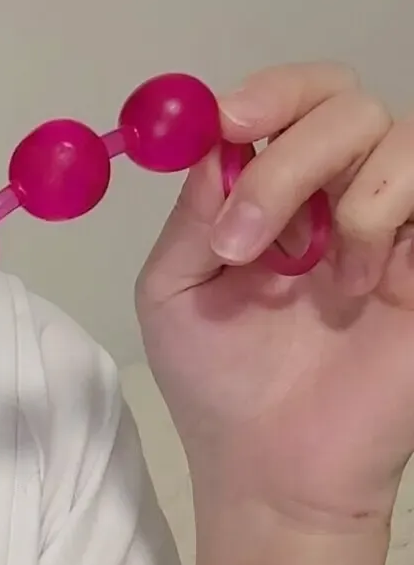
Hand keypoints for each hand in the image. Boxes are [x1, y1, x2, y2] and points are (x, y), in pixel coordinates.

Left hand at [135, 62, 413, 530]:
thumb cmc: (221, 386)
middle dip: (288, 157)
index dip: (268, 94)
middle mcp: (340, 192)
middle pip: (344, 104)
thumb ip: (193, 213)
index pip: (293, 98)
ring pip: (397, 136)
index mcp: (278, 189)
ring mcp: (395, 224)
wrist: (272, 470)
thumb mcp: (173, 292)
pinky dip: (382, 222)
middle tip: (242, 236)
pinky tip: (356, 287)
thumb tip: (214, 141)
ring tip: (307, 276)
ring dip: (338, 196)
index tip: (231, 122)